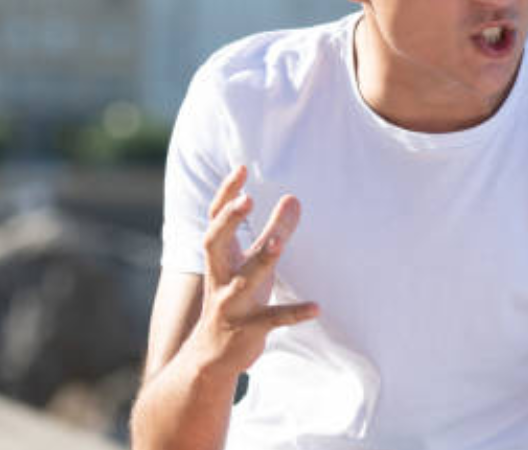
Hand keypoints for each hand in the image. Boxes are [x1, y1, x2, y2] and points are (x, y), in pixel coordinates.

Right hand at [186, 166, 318, 379]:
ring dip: (261, 260)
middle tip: (248, 199)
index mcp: (219, 258)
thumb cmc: (235, 299)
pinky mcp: (248, 330)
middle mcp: (219, 278)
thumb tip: (294, 198)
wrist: (209, 358)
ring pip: (243, 279)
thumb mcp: (252, 265)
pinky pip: (272, 319)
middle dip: (229, 221)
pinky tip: (317, 308)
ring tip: (279, 242)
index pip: (214, 220)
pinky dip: (294, 313)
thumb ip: (274, 232)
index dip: (224, 195)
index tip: (240, 168)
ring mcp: (230, 305)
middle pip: (214, 243)